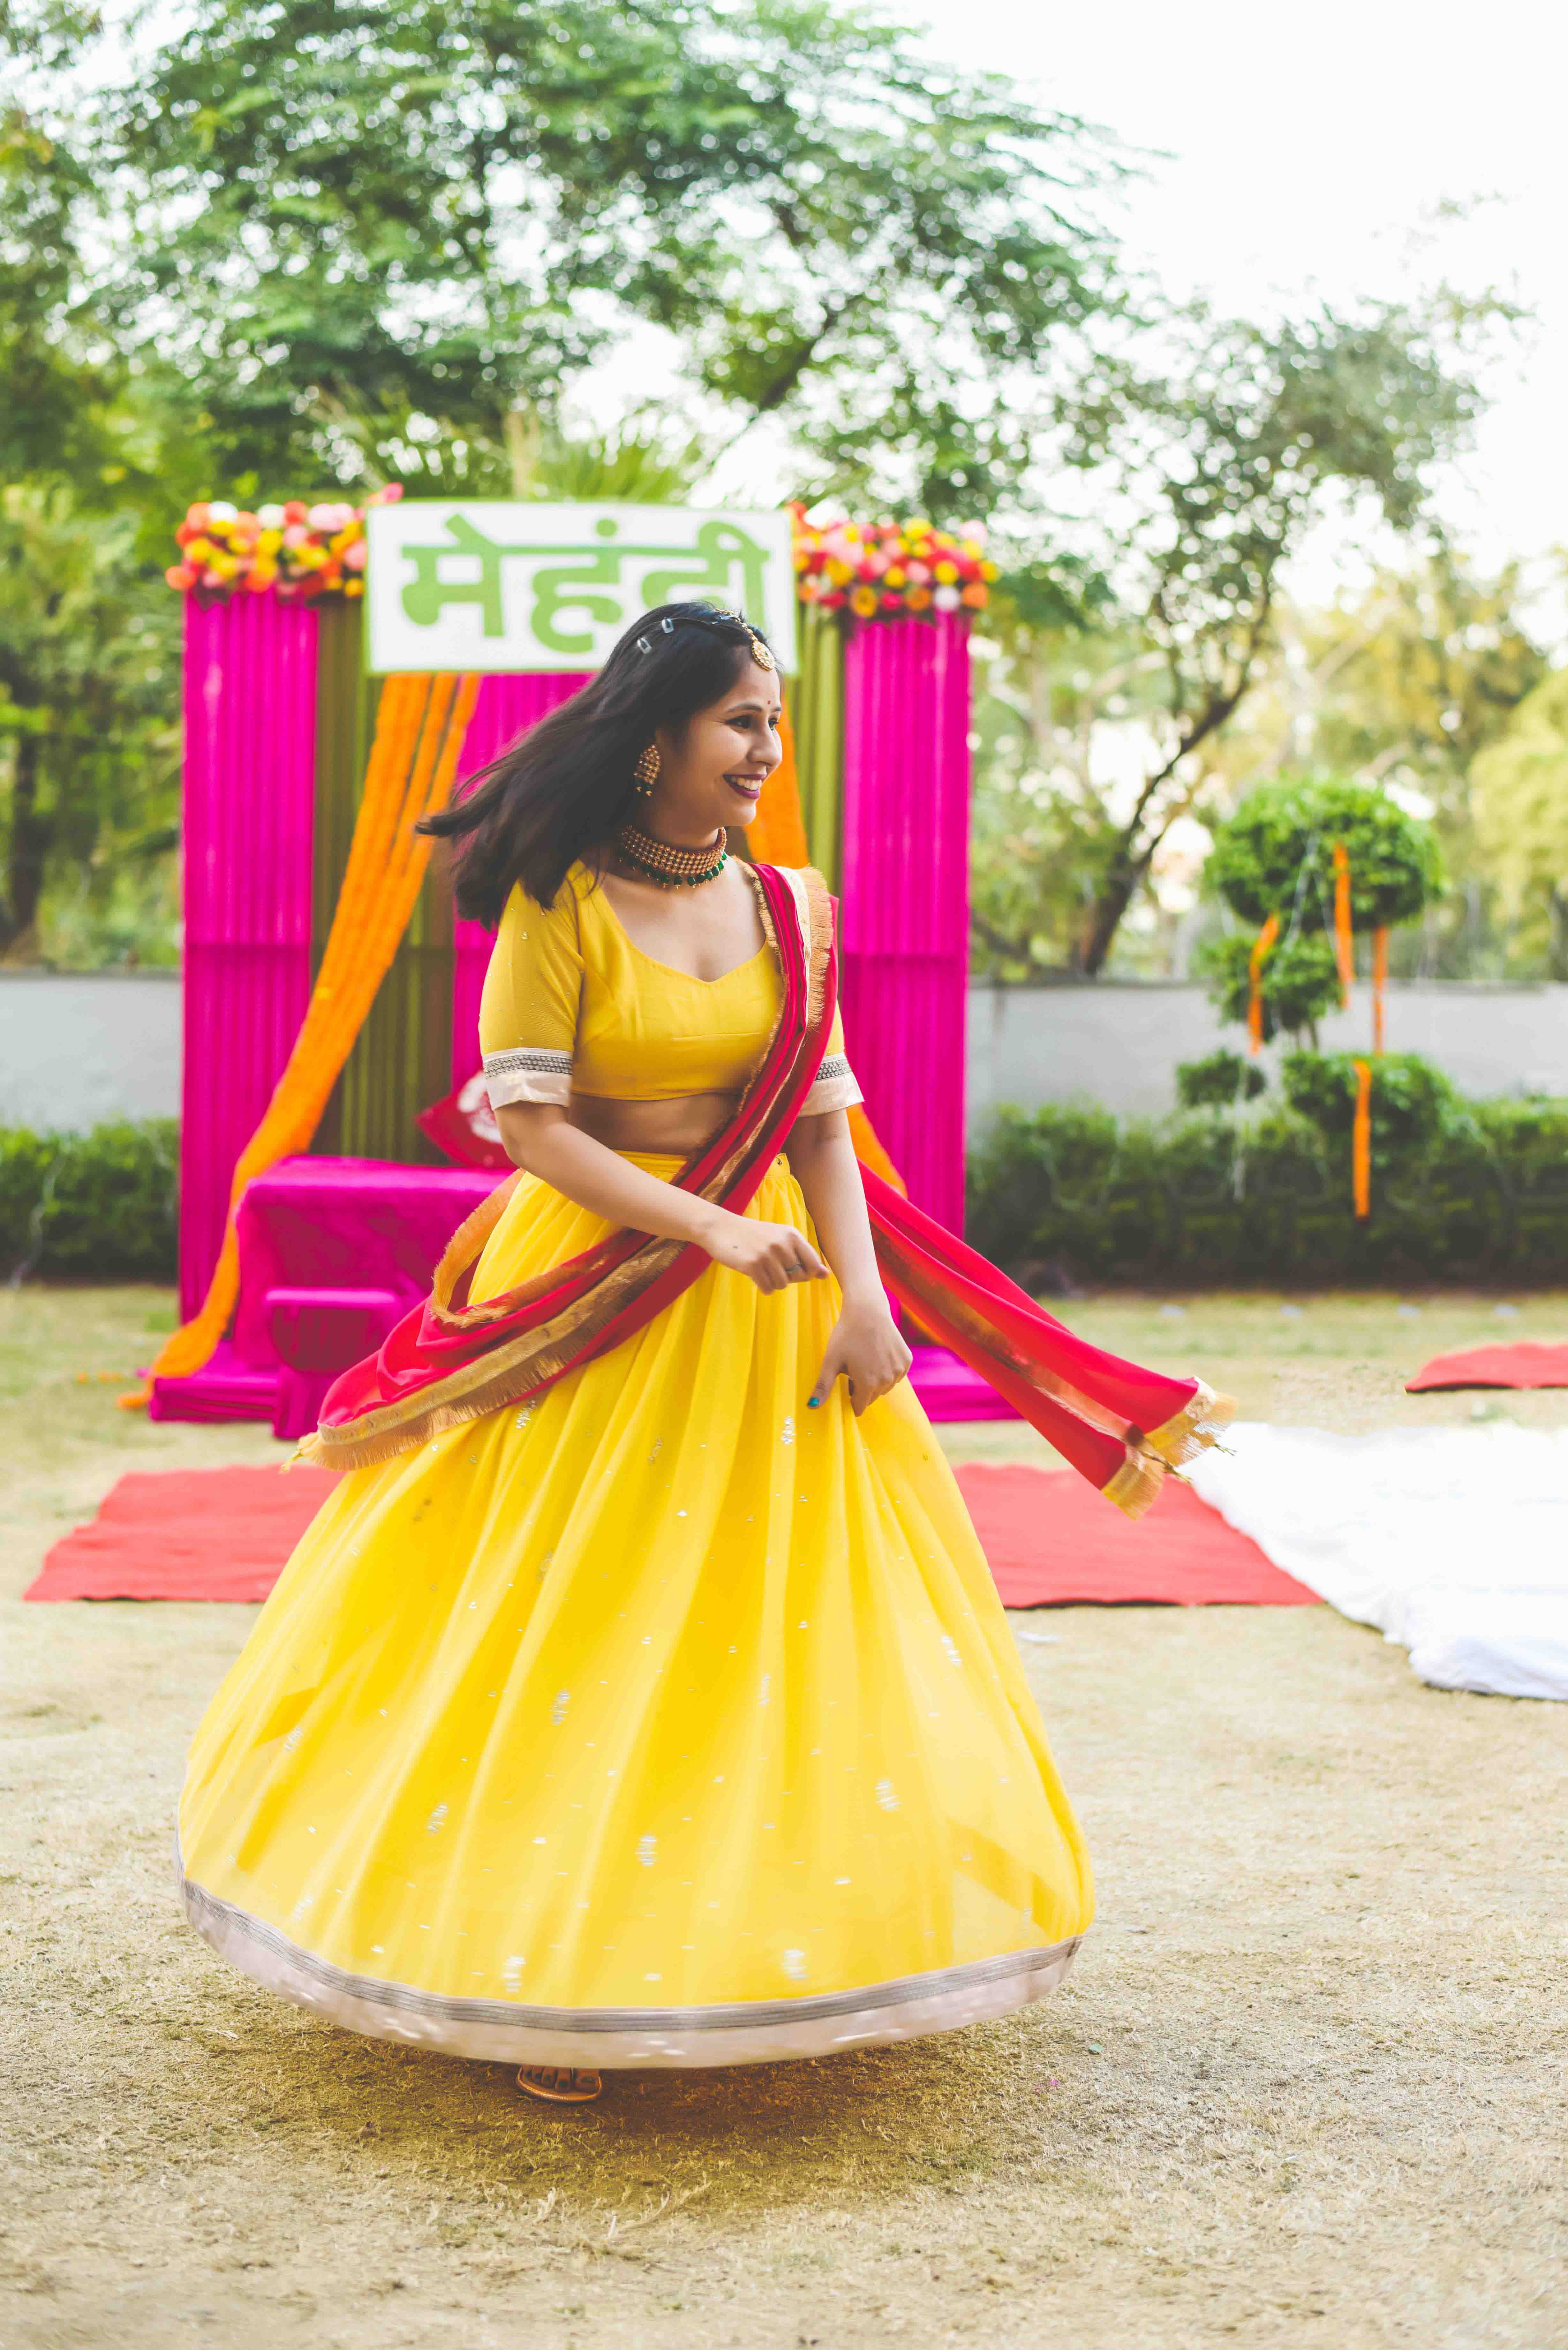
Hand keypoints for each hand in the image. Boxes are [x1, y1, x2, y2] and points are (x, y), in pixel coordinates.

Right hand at [700, 1209, 827, 1294]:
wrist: (721, 1228)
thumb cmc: (754, 1235)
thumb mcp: (780, 1238)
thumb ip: (803, 1255)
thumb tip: (825, 1275)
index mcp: (792, 1235)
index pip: (813, 1264)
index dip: (805, 1273)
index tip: (792, 1269)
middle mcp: (782, 1244)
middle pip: (797, 1277)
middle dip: (787, 1277)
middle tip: (772, 1267)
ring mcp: (767, 1254)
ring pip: (782, 1285)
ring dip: (773, 1282)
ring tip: (762, 1269)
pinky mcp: (752, 1265)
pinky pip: (768, 1288)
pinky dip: (763, 1287)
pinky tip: (755, 1275)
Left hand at [808, 1298, 911, 1416]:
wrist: (867, 1311)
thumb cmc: (847, 1335)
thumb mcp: (831, 1361)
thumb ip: (823, 1386)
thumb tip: (811, 1407)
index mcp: (868, 1383)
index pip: (860, 1406)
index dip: (852, 1401)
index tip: (848, 1390)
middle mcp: (887, 1380)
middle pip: (873, 1397)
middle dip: (863, 1390)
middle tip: (853, 1372)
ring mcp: (899, 1370)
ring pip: (886, 1386)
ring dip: (876, 1381)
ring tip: (865, 1363)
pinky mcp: (906, 1360)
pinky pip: (897, 1374)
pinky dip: (888, 1370)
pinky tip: (878, 1356)